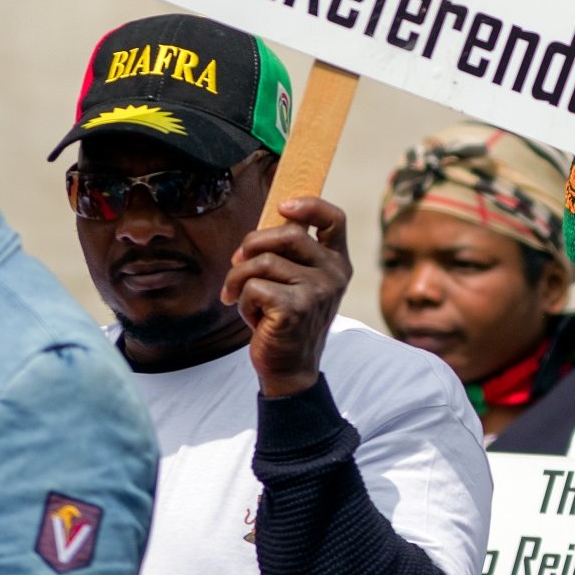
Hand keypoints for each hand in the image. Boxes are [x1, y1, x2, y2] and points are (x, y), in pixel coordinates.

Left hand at [221, 197, 349, 399]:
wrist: (289, 369)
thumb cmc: (285, 321)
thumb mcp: (296, 283)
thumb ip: (287, 256)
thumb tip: (255, 235)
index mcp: (337, 262)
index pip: (333, 219)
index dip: (308, 205)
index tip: (283, 207)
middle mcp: (334, 274)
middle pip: (288, 234)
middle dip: (252, 244)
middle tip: (236, 262)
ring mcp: (318, 290)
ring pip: (262, 262)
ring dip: (239, 280)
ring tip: (242, 299)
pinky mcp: (297, 307)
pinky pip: (253, 287)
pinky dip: (243, 302)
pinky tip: (253, 318)